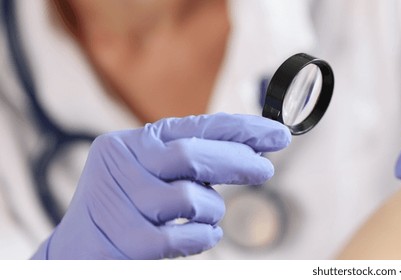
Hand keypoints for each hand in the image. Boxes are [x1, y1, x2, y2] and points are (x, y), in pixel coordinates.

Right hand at [31, 113, 290, 258]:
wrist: (76, 256)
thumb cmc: (127, 214)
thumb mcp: (154, 176)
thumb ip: (192, 161)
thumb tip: (254, 152)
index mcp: (130, 143)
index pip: (195, 127)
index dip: (241, 129)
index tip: (277, 134)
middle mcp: (119, 164)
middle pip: (192, 155)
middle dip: (237, 162)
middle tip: (265, 170)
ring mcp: (118, 202)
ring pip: (190, 199)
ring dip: (211, 211)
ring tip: (205, 218)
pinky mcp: (124, 240)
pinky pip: (183, 236)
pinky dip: (202, 237)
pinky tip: (200, 236)